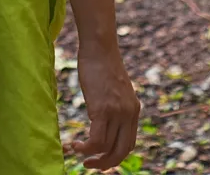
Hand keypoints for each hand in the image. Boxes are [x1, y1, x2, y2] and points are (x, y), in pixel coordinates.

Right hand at [66, 43, 138, 169]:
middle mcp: (129, 114)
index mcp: (134, 110)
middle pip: (122, 151)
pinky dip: (86, 148)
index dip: (115, 155)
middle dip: (106, 163)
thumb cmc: (101, 63)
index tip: (100, 157)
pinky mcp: (103, 109)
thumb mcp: (114, 88)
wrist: (99, 46)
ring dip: (92, 157)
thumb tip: (102, 117)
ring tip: (78, 152)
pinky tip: (75, 145)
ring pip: (108, 148)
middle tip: (90, 165)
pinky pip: (97, 140)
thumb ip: (114, 104)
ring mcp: (117, 112)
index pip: (129, 143)